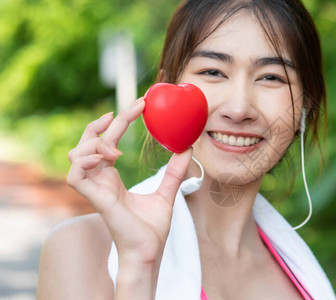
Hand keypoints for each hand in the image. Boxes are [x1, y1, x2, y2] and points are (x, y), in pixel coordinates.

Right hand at [67, 98, 191, 264]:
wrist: (149, 251)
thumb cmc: (152, 228)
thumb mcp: (167, 192)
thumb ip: (174, 171)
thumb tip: (188, 148)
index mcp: (112, 178)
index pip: (108, 141)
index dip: (119, 121)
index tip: (139, 106)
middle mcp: (101, 180)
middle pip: (90, 141)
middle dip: (105, 122)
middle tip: (133, 108)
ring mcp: (95, 189)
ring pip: (76, 154)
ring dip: (94, 142)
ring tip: (117, 149)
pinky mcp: (94, 199)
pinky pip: (75, 175)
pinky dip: (86, 160)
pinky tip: (108, 157)